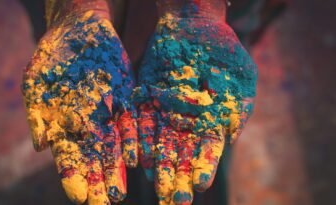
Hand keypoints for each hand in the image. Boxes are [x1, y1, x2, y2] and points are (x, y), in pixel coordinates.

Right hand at [22, 11, 136, 203]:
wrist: (79, 31)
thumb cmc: (51, 57)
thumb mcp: (35, 82)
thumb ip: (37, 114)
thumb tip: (40, 145)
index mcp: (63, 127)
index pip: (68, 160)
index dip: (74, 179)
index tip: (80, 198)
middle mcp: (87, 127)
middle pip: (93, 161)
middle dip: (98, 183)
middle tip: (104, 203)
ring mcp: (108, 116)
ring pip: (114, 148)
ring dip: (117, 170)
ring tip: (120, 192)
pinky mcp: (126, 101)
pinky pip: (131, 125)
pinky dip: (133, 142)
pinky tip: (136, 159)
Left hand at [133, 11, 257, 204]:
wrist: (194, 26)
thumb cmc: (223, 51)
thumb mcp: (240, 78)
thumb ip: (236, 108)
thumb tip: (231, 137)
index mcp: (211, 122)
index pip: (207, 151)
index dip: (203, 168)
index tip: (198, 186)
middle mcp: (186, 123)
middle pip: (181, 155)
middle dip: (177, 178)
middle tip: (172, 201)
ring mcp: (165, 113)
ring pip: (159, 144)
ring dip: (157, 166)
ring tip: (154, 188)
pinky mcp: (147, 100)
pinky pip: (142, 123)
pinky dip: (140, 140)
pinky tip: (138, 157)